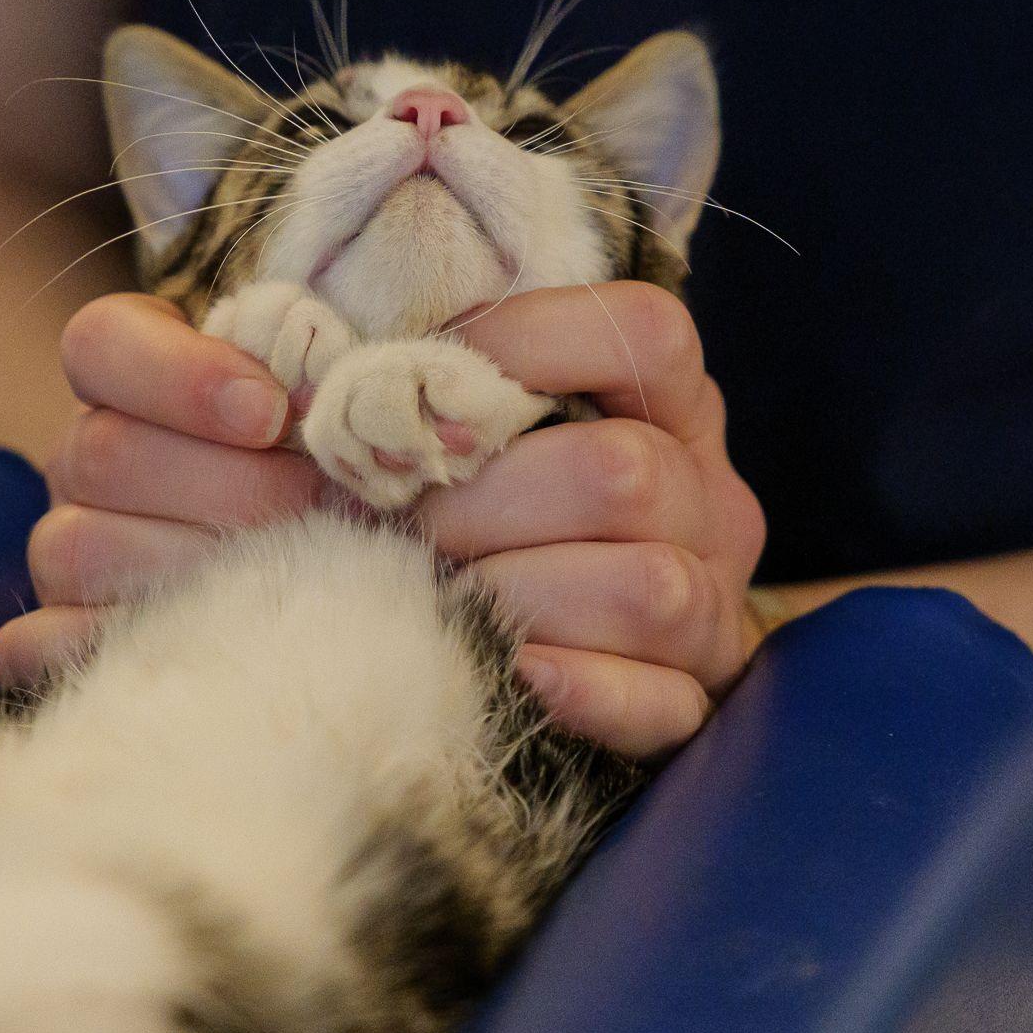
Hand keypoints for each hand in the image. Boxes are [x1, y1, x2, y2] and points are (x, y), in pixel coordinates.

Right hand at [0, 293, 325, 685]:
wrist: (339, 569)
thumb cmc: (339, 468)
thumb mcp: (340, 401)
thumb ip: (336, 377)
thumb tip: (347, 394)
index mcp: (133, 372)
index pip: (102, 342)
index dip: (182, 376)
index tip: (273, 413)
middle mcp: (86, 454)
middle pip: (101, 452)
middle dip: (224, 485)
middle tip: (312, 502)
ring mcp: (63, 544)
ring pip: (72, 547)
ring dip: (186, 567)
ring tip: (282, 572)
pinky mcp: (55, 632)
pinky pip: (39, 641)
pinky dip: (116, 643)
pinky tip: (207, 637)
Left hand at [416, 284, 767, 758]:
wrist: (598, 657)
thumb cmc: (504, 518)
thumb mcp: (495, 433)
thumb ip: (440, 389)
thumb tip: (320, 378)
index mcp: (669, 407)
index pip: (643, 331)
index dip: (522, 343)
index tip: (408, 381)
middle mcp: (709, 496)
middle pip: (623, 471)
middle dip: (483, 500)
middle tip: (398, 522)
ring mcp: (712, 602)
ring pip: (646, 587)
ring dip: (518, 594)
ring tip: (440, 599)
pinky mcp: (700, 700)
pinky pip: (661, 700)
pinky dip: (582, 690)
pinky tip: (514, 674)